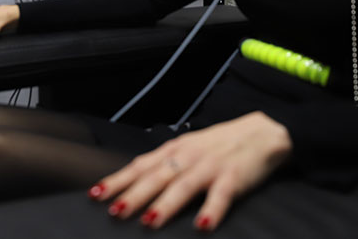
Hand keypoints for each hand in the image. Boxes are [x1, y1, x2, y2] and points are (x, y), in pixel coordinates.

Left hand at [89, 112, 291, 230]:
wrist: (261, 132)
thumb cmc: (218, 144)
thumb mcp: (187, 148)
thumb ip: (163, 164)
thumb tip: (132, 181)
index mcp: (174, 151)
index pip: (140, 166)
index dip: (118, 180)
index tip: (96, 194)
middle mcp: (187, 157)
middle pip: (156, 177)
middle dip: (134, 194)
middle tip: (115, 211)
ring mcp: (210, 167)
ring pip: (183, 186)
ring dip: (166, 204)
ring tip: (150, 221)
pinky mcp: (233, 178)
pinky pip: (221, 196)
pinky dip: (212, 211)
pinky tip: (202, 226)